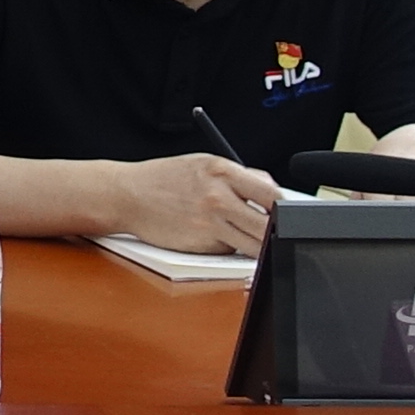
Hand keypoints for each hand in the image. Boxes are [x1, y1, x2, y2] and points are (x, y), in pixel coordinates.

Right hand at [106, 154, 279, 256]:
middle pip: (267, 223)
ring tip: (245, 233)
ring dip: (256, 243)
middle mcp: (218, 197)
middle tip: (274, 230)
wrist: (126, 195)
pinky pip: (229, 251)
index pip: (271, 193)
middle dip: (275, 230)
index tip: (287, 212)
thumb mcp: (203, 164)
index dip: (285, 206)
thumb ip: (238, 175)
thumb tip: (270, 188)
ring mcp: (210, 223)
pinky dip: (229, 247)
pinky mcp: (200, 245)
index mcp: (222, 171)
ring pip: (253, 244)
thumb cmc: (163, 179)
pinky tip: (214, 235)